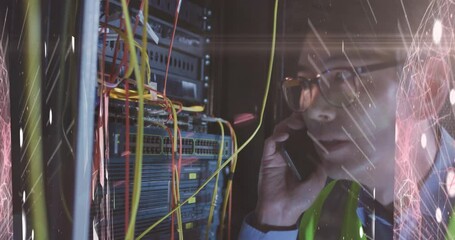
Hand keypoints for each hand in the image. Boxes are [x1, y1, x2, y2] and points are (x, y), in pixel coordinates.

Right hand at [254, 113, 326, 227]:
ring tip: (295, 122)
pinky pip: (270, 142)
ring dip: (288, 124)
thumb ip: (322, 162)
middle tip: (305, 115)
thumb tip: (328, 147)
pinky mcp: (268, 156)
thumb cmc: (302, 197)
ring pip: (280, 131)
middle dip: (299, 119)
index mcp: (304, 154)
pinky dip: (276, 136)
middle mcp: (291, 150)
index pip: (306, 134)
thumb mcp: (319, 179)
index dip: (310, 124)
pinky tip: (284, 136)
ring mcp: (279, 152)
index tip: (317, 116)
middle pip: (293, 128)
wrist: (283, 210)